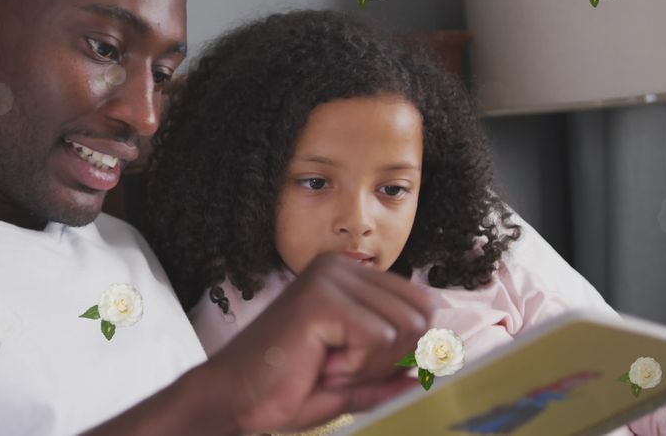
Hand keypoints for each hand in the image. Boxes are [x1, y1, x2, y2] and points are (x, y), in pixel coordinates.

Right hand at [204, 253, 430, 432]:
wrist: (232, 398)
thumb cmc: (284, 389)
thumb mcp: (351, 383)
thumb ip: (390, 375)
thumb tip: (433, 371)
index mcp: (350, 276)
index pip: (421, 305)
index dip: (403, 350)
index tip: (356, 366)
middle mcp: (341, 267)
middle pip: (420, 316)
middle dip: (389, 360)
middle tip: (338, 368)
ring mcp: (330, 278)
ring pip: (404, 328)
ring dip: (370, 366)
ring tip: (326, 366)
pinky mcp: (322, 298)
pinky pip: (379, 339)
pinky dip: (356, 367)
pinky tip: (320, 365)